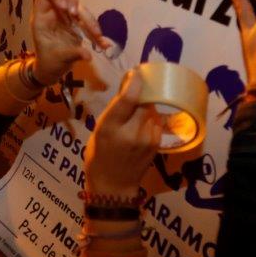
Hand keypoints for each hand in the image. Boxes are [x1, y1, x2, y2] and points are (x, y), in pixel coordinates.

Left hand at [30, 0, 112, 85]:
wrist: (52, 70)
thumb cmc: (49, 63)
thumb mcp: (58, 59)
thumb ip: (73, 54)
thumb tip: (88, 55)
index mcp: (42, 17)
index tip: (67, 8)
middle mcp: (53, 12)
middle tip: (77, 15)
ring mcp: (65, 15)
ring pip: (78, 3)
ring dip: (88, 17)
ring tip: (96, 36)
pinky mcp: (76, 21)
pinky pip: (87, 18)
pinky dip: (95, 29)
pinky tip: (103, 42)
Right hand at [85, 72, 162, 197]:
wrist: (113, 185)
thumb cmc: (100, 155)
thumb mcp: (99, 130)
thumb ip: (114, 110)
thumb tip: (129, 85)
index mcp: (110, 128)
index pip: (127, 99)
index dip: (135, 82)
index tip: (137, 71)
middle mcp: (130, 133)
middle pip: (144, 102)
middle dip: (141, 95)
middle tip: (135, 93)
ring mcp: (146, 139)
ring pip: (152, 111)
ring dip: (146, 108)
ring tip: (135, 116)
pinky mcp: (156, 144)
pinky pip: (156, 122)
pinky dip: (150, 119)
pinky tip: (141, 126)